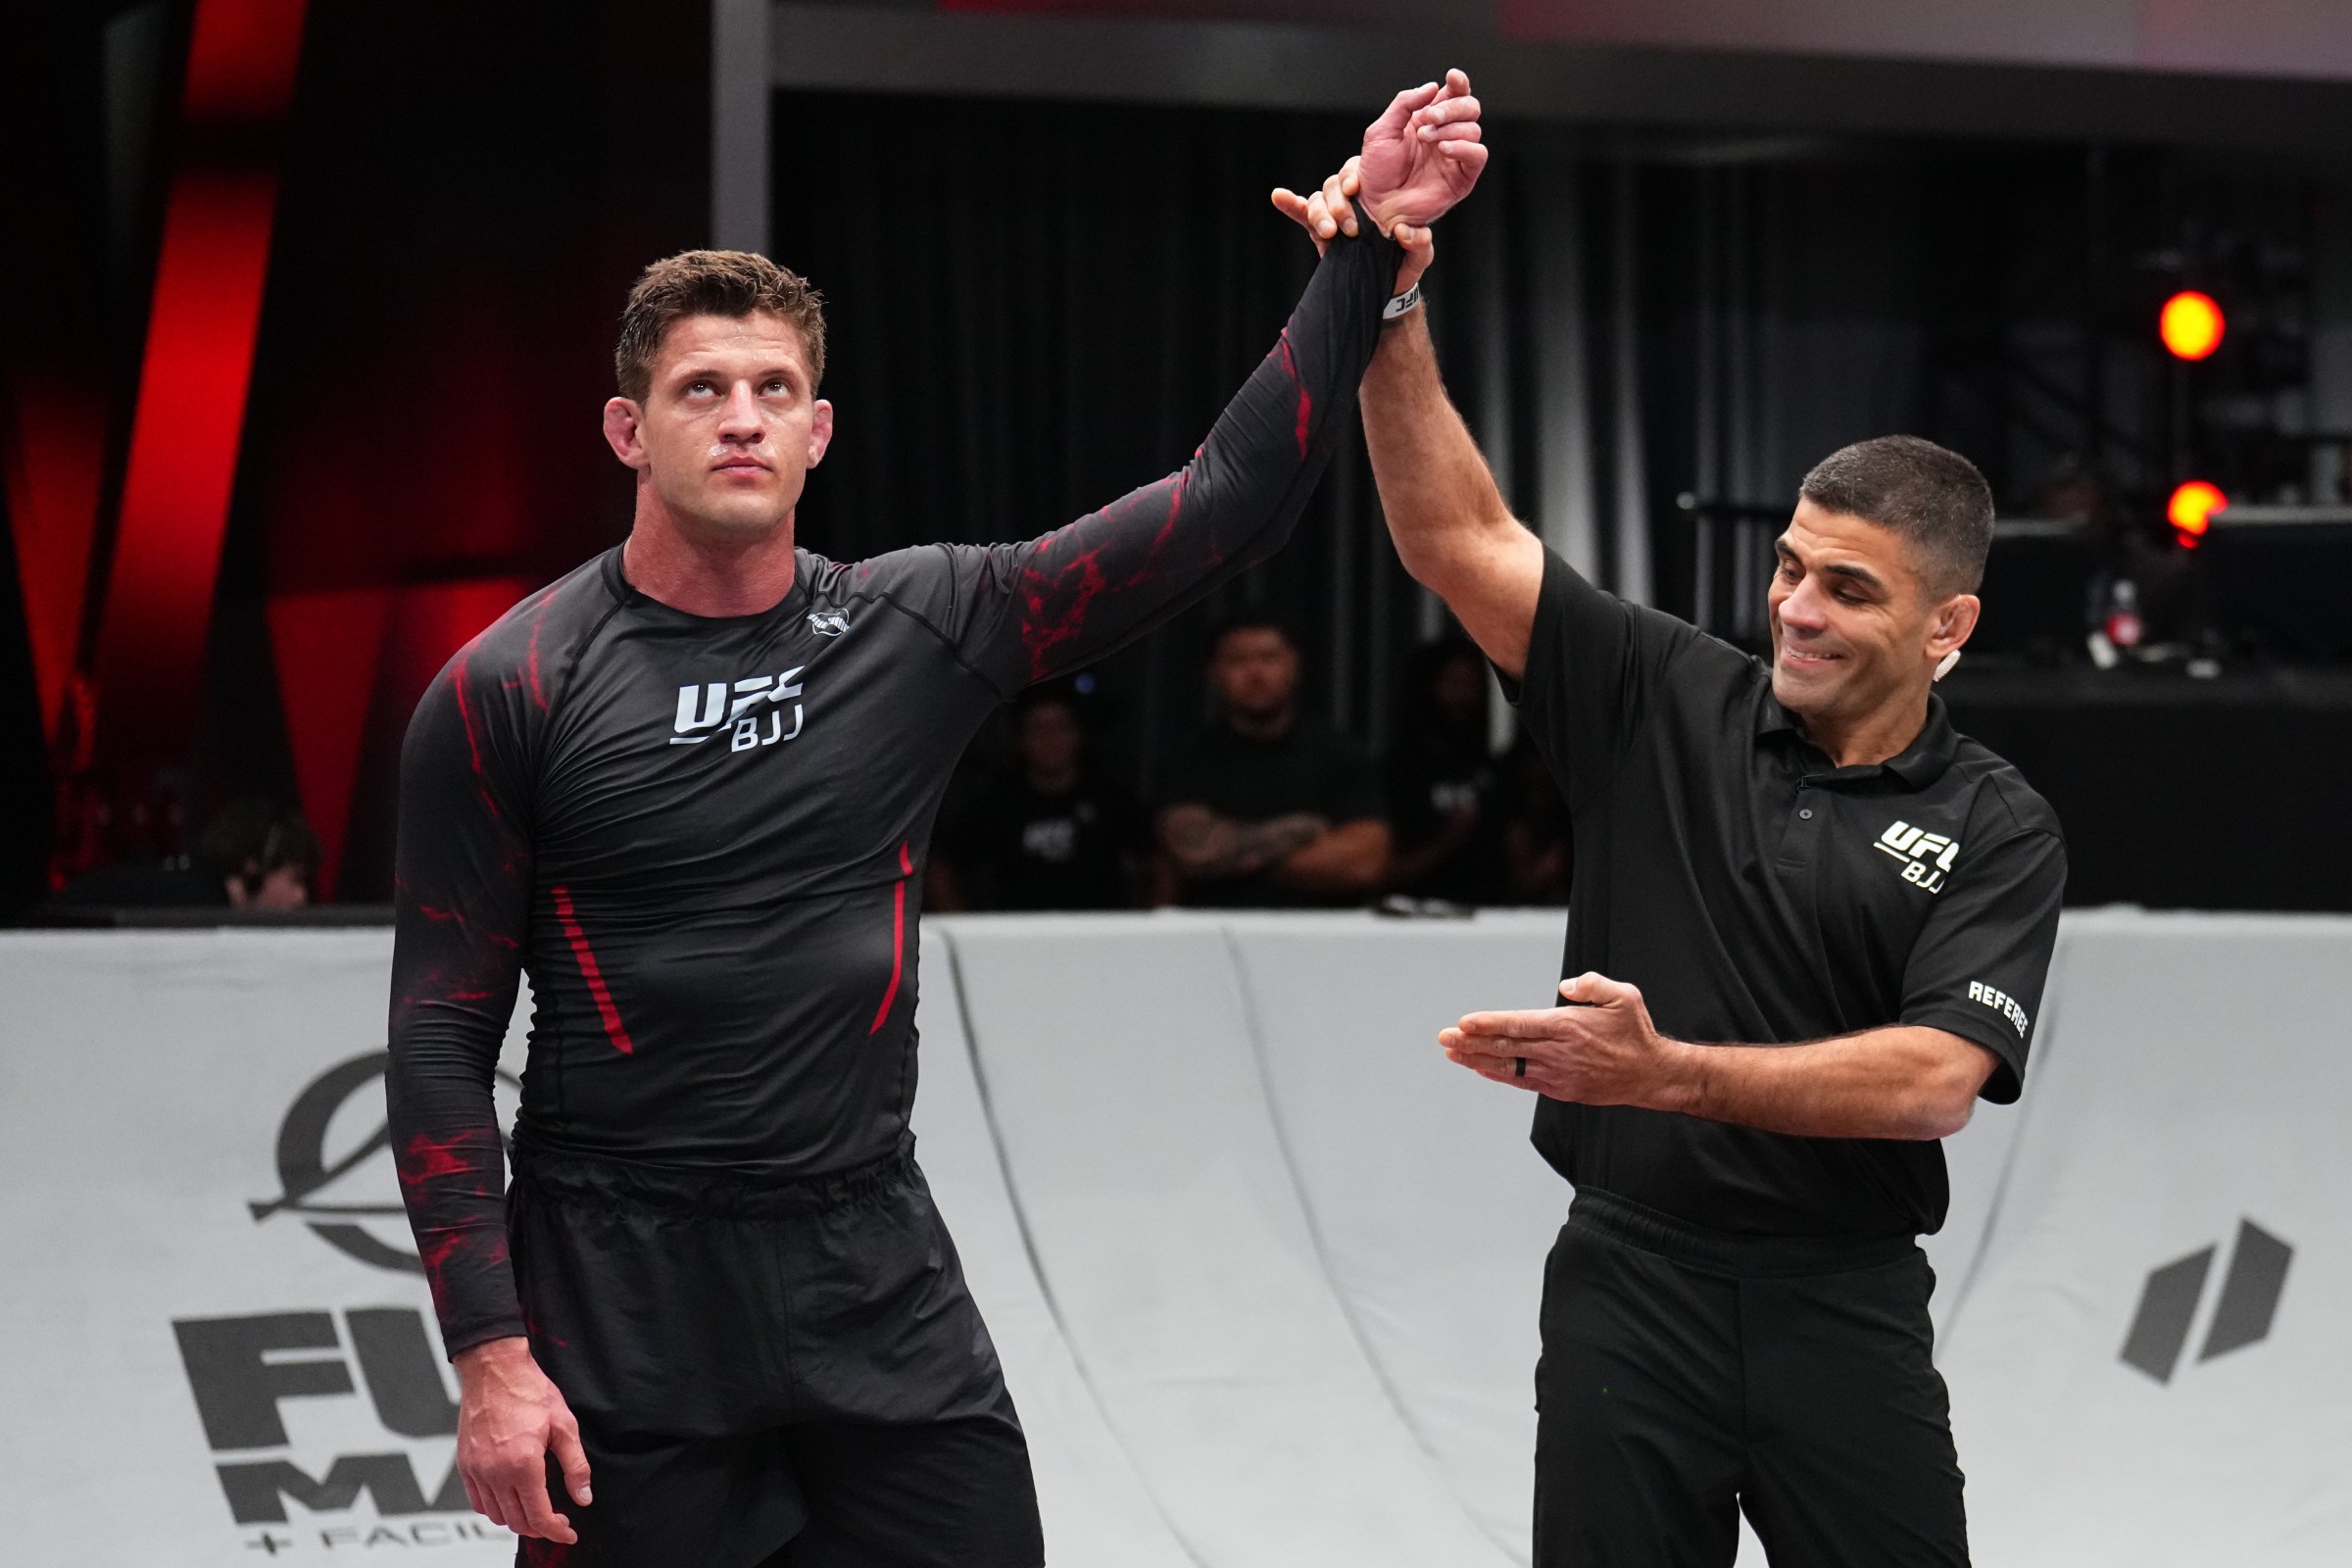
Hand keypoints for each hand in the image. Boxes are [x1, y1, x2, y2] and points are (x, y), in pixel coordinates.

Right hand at [453, 1337, 591, 1543]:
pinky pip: (478, 1501)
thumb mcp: (564, 1425)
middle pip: (516, 1521)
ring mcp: (476, 1470)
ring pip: (496, 1515)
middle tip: (557, 1520)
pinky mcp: (465, 1464)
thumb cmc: (530, 1391)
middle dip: (540, 1527)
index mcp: (523, 1464)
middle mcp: (495, 1472)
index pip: (539, 1516)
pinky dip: (494, 1508)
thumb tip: (583, 1497)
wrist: (495, 1369)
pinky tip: (511, 1498)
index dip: (556, 1530)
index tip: (569, 1532)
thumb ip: (575, 1466)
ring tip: (536, 1508)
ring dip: (517, 1519)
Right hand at [1271, 158, 1436, 291]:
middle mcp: (1353, 201)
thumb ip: (1420, 245)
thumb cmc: (1405, 266)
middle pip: (1334, 185)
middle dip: (1337, 203)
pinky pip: (1300, 214)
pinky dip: (1289, 204)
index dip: (1352, 175)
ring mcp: (1333, 215)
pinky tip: (1278, 196)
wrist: (1386, 291)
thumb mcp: (1420, 257)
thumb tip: (1404, 231)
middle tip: (1350, 227)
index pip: (1359, 172)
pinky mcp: (1318, 232)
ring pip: (1318, 200)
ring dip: (1319, 213)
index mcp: (1377, 196)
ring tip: (1330, 233)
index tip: (1354, 188)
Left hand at [1360, 69, 1485, 230]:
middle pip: (1470, 107)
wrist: (1375, 203)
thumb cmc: (1377, 169)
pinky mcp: (1463, 177)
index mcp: (1430, 119)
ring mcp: (1456, 156)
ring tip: (1426, 138)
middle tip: (1429, 118)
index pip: (1454, 94)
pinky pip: (1478, 155)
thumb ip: (1404, 103)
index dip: (1459, 83)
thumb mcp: (1382, 130)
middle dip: (1452, 107)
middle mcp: (1446, 134)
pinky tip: (1443, 149)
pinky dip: (1464, 147)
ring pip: (1473, 129)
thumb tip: (1433, 87)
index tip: (1452, 77)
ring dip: (1450, 128)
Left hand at [1440, 972, 1689, 1106]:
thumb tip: (1565, 986)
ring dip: (1478, 1060)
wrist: (1652, 1075)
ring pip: (1510, 1067)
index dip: (1488, 1024)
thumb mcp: (1623, 996)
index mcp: (1568, 1026)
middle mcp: (1558, 1052)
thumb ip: (1592, 985)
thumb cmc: (1636, 1031)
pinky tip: (1481, 1068)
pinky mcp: (1561, 1090)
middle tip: (1443, 1038)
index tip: (1463, 1023)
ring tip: (1453, 1054)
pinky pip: (1522, 1081)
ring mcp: (1558, 1074)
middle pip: (1506, 1047)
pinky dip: (1499, 1075)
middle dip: (1471, 1042)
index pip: (1518, 1024)